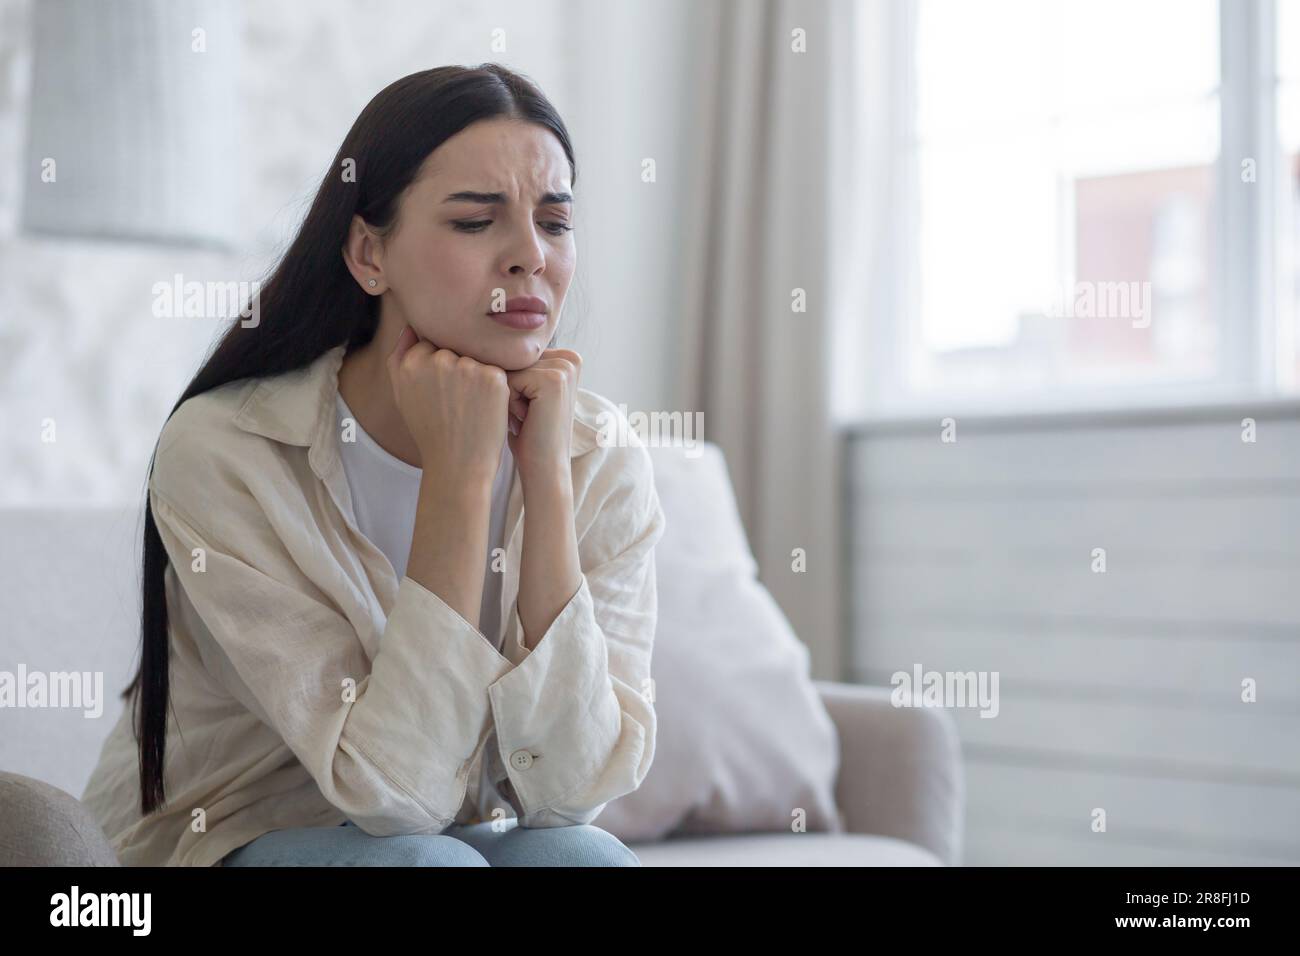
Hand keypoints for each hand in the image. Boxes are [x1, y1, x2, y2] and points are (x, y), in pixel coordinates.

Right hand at [386, 325, 509, 485]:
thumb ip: (400, 358)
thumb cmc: (430, 432)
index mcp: (410, 362)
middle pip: (455, 349)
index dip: (439, 369)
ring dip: (477, 376)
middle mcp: (437, 359)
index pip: (431, 344)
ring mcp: (466, 366)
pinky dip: (495, 387)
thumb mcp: (403, 395)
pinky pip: (496, 369)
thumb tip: (411, 326)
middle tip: (458, 403)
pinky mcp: (493, 376)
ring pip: (476, 358)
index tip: (442, 393)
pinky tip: (486, 409)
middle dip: (459, 370)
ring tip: (471, 407)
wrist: (457, 465)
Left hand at [505, 349, 581, 480]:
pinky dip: (508, 402)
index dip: (510, 381)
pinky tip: (525, 419)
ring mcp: (564, 368)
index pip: (516, 355)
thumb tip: (480, 342)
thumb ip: (519, 365)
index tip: (527, 406)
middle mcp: (570, 358)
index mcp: (567, 357)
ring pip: (508, 368)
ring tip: (525, 416)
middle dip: (508, 387)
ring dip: (507, 395)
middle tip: (526, 414)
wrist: (545, 467)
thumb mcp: (526, 392)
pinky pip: (509, 379)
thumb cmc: (529, 433)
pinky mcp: (553, 380)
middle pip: (512, 359)